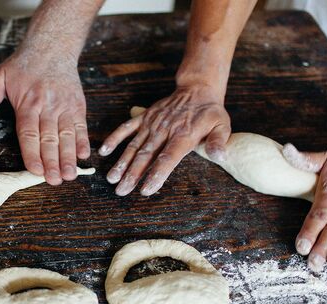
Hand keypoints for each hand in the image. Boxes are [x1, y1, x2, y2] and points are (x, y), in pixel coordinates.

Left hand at [0, 52, 89, 184]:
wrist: (52, 47)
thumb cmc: (24, 65)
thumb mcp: (0, 74)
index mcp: (28, 103)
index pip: (29, 133)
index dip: (32, 153)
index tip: (35, 170)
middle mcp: (48, 107)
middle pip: (49, 139)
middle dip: (53, 162)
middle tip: (55, 181)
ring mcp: (64, 107)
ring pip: (67, 136)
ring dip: (69, 157)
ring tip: (70, 175)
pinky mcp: (77, 106)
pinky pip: (81, 126)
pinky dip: (83, 141)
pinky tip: (83, 156)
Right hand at [99, 84, 229, 195]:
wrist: (197, 90)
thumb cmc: (209, 113)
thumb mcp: (222, 126)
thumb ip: (218, 142)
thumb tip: (220, 157)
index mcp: (183, 135)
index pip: (168, 157)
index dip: (156, 174)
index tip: (146, 189)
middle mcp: (164, 130)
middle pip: (146, 155)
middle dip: (132, 174)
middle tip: (121, 191)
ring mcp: (152, 123)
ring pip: (134, 145)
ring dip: (121, 162)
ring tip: (112, 178)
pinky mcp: (144, 117)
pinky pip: (126, 127)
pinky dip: (115, 138)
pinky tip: (104, 150)